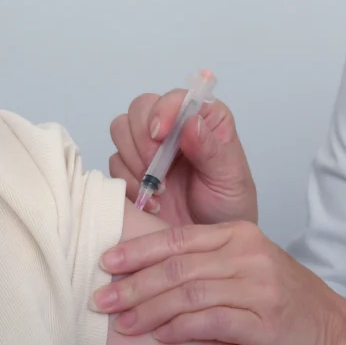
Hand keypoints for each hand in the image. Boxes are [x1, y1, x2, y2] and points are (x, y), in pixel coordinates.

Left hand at [93, 222, 345, 344]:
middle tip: (100, 297)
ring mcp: (258, 287)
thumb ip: (204, 263)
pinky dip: (180, 329)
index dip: (138, 250)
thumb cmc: (284, 303)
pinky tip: (159, 338)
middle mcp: (247, 254)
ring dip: (149, 310)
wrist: (334, 336)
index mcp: (239, 234)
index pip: (177, 238)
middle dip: (133, 283)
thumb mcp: (246, 268)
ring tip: (121, 324)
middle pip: (177, 266)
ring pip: (188, 293)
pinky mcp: (264, 321)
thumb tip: (146, 271)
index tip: (105, 261)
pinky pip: (211, 322)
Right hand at [109, 90, 256, 225]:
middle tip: (155, 168)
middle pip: (140, 108)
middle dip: (143, 137)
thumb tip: (192, 122)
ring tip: (158, 189)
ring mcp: (150, 147)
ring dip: (133, 159)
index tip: (161, 134)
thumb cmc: (229, 206)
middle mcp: (175, 127)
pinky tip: (151, 202)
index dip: (164, 110)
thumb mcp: (230, 178)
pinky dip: (128, 182)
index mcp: (204, 118)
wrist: (210, 246)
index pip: (176, 98)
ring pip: (121, 129)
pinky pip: (115, 162)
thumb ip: (211, 150)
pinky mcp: (132, 169)